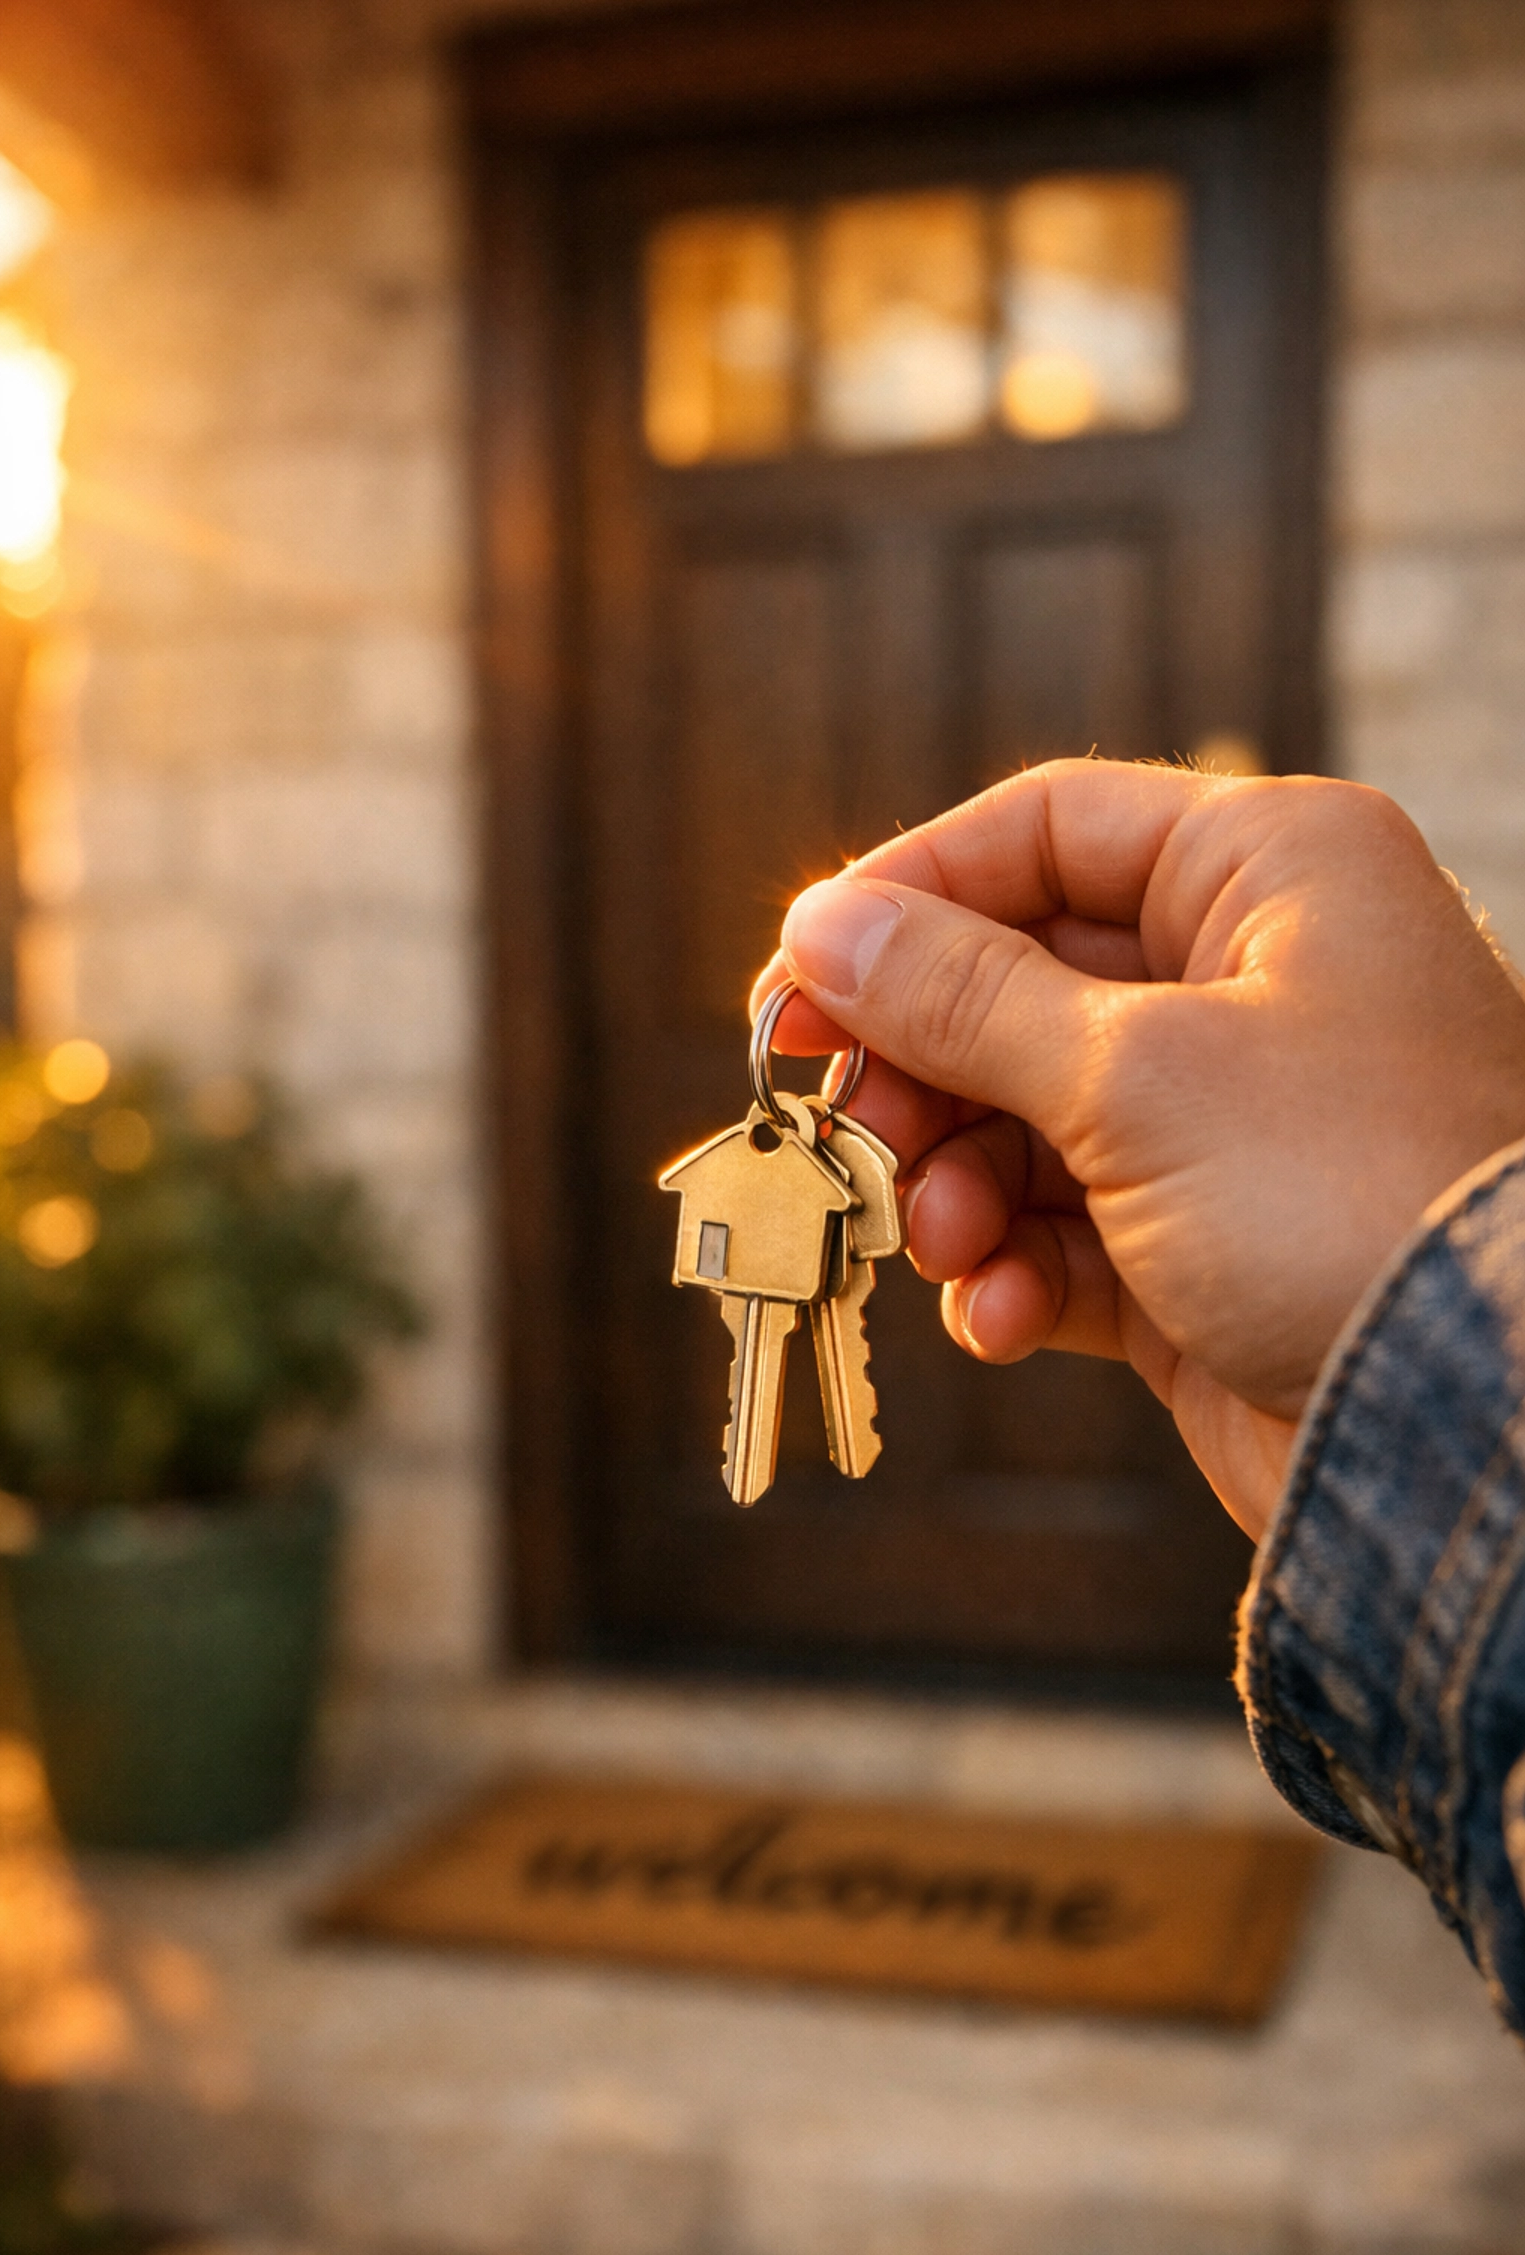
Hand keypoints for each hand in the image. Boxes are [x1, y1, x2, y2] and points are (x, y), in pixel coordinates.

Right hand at [750, 760, 1524, 1537]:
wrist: (1481, 1424)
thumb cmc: (1345, 1197)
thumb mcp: (1133, 1074)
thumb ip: (961, 998)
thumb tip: (820, 925)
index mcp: (1269, 872)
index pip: (1046, 831)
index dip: (909, 896)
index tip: (798, 981)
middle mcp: (1254, 978)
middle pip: (1017, 982)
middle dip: (923, 1070)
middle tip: (842, 1132)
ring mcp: (1232, 1120)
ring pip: (1026, 1118)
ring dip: (956, 1186)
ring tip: (936, 1247)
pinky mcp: (1206, 1248)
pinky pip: (1064, 1232)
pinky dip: (1013, 1270)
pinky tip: (998, 1316)